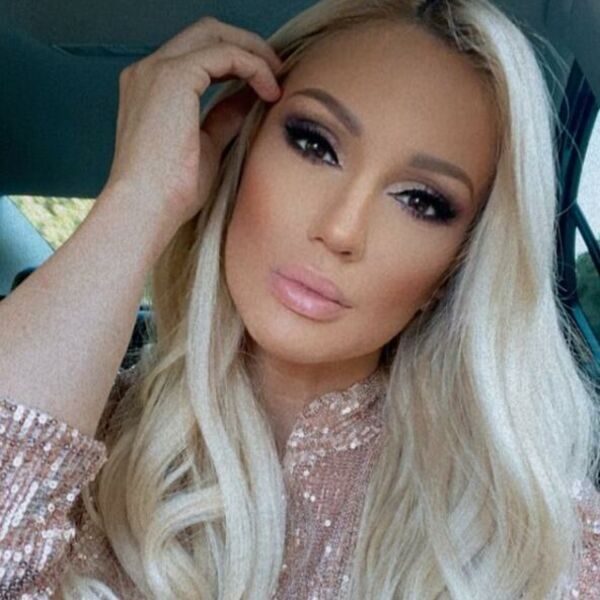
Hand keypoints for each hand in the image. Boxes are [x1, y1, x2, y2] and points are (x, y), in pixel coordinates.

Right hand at [103, 16, 281, 228]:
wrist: (146, 207)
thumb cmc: (170, 191)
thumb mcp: (207, 145)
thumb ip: (225, 117)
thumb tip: (251, 99)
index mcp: (151, 88)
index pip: (198, 54)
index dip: (237, 61)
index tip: (266, 83)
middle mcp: (148, 71)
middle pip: (206, 33)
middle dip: (247, 46)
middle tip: (277, 71)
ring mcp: (157, 70)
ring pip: (215, 34)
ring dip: (253, 52)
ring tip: (277, 80)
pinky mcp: (173, 77)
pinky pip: (224, 54)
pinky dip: (252, 65)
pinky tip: (269, 90)